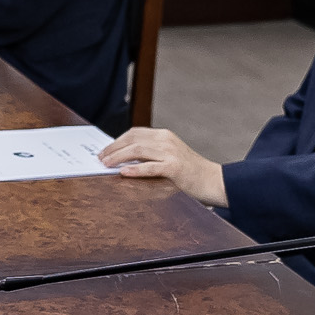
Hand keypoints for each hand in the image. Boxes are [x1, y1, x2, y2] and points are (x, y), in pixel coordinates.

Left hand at [98, 128, 227, 207]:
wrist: (215, 181)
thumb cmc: (191, 173)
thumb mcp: (170, 156)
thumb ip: (152, 155)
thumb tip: (125, 161)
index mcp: (164, 136)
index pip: (134, 133)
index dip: (117, 141)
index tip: (104, 151)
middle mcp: (166, 140)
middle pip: (133, 140)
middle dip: (113, 148)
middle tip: (100, 158)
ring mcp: (171, 153)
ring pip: (138, 151)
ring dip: (118, 157)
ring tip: (105, 165)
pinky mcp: (175, 168)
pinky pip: (150, 167)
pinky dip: (135, 170)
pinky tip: (123, 173)